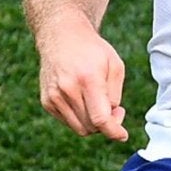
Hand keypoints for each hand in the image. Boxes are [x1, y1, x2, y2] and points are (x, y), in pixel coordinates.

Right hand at [37, 20, 128, 140]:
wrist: (61, 36)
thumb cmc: (92, 50)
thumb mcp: (115, 65)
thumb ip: (115, 94)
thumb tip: (111, 119)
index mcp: (88, 79)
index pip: (100, 119)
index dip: (114, 131)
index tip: (123, 135)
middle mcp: (67, 90)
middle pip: (92, 127)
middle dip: (107, 124)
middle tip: (114, 109)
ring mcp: (54, 97)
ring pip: (80, 128)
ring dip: (93, 123)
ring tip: (99, 105)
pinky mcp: (47, 101)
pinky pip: (69, 122)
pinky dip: (80, 118)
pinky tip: (83, 100)